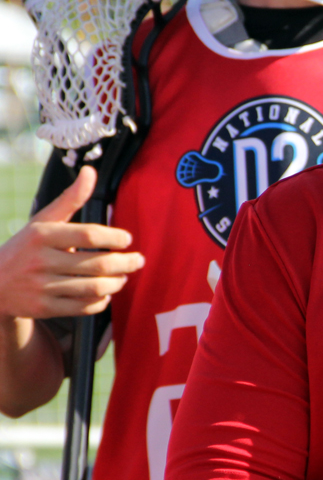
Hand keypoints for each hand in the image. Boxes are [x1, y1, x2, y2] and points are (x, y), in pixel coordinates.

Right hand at [0, 166, 144, 318]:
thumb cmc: (27, 247)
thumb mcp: (43, 221)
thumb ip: (70, 199)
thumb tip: (90, 171)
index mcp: (42, 235)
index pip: (89, 235)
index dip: (115, 237)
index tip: (128, 239)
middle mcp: (40, 261)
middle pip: (96, 264)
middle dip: (125, 263)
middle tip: (138, 260)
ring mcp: (41, 287)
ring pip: (93, 287)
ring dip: (117, 283)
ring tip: (124, 276)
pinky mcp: (43, 308)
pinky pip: (82, 307)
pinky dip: (100, 301)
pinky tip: (106, 293)